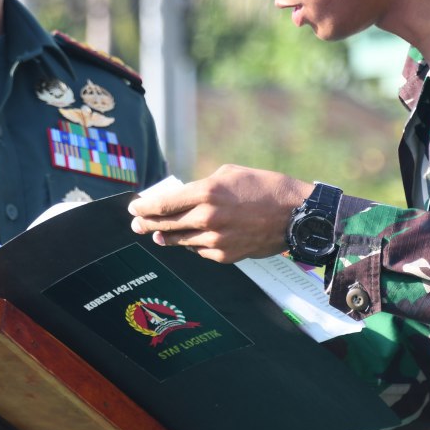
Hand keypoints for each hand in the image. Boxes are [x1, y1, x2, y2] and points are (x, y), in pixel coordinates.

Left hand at [127, 165, 312, 262]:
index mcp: (206, 192)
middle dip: (147, 224)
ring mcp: (215, 240)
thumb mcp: (229, 174)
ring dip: (166, 237)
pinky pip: (200, 250)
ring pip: (180, 241)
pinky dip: (193, 244)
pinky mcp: (226, 255)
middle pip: (165, 225)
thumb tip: (181, 197)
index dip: (144, 207)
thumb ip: (201, 185)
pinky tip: (190, 240)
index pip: (163, 204)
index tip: (134, 208)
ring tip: (158, 235)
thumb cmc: (264, 188)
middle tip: (137, 224)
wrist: (296, 215)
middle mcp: (207, 217)